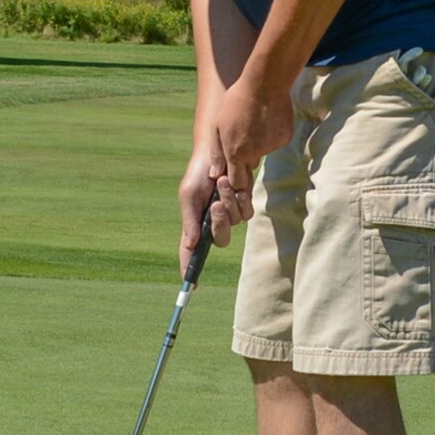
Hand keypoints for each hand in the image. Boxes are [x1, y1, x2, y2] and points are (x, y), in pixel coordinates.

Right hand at [178, 151, 250, 273]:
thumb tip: (190, 246)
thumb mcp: (188, 195)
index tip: (191, 285)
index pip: (191, 251)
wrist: (218, 149)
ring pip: (235, 222)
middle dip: (219, 222)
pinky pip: (246, 211)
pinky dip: (240, 197)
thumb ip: (189, 221)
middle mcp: (213, 222)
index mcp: (195, 223)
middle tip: (216, 205)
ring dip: (229, 201)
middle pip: (220, 239)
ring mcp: (230, 213)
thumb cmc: (198, 172)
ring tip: (222, 181)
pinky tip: (234, 181)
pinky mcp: (243, 203)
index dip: (190, 268)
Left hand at [211, 75, 293, 191]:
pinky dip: (271, 135)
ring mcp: (271, 147)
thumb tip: (214, 174)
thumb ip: (216, 152)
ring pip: (262, 152)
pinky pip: (275, 142)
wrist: (265, 84)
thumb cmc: (236, 101)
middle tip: (243, 135)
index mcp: (236, 153)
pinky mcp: (284, 139)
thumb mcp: (218, 125)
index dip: (234, 180)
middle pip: (249, 166)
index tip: (232, 173)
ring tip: (254, 121)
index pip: (236, 182)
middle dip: (244, 158)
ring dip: (257, 144)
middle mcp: (255, 154)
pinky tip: (267, 118)